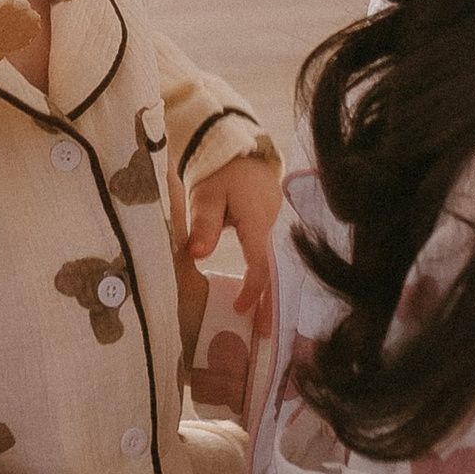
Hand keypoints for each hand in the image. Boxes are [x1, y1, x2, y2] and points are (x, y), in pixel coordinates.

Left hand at [181, 147, 285, 329]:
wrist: (235, 142)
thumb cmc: (218, 169)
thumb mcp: (206, 194)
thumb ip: (203, 224)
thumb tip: (197, 255)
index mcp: (258, 219)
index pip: (260, 263)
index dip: (253, 289)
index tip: (241, 309)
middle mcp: (274, 223)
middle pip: (275, 269)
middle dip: (270, 301)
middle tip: (263, 331)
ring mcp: (277, 220)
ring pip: (276, 262)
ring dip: (270, 290)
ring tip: (263, 319)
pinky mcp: (273, 219)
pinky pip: (273, 251)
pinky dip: (268, 273)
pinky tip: (264, 293)